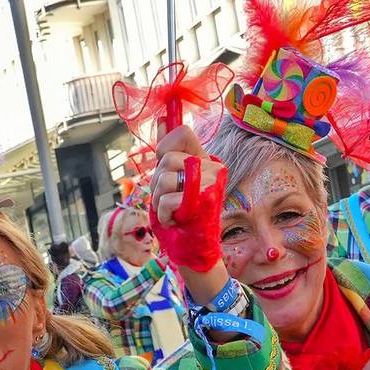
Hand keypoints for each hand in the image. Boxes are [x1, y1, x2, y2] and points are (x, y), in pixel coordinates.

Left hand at [149, 124, 232, 296]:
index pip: (183, 132)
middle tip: (168, 199)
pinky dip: (165, 215)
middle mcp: (212, 167)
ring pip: (165, 178)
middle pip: (167, 159)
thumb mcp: (170, 180)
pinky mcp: (206, 201)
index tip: (163, 164)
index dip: (164, 146)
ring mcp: (211, 183)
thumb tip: (161, 120)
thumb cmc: (181, 216)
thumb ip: (167, 152)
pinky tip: (175, 221)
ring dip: (159, 200)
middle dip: (157, 183)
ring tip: (171, 211)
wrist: (193, 249)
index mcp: (205, 159)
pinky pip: (168, 200)